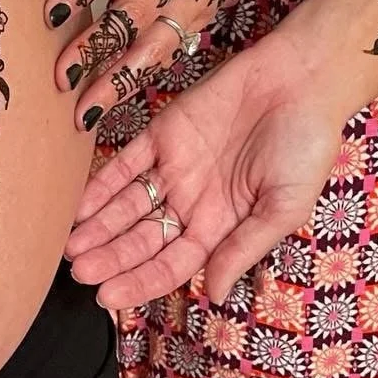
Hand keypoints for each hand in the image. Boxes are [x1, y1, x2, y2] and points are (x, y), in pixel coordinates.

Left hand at [43, 0, 276, 129]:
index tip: (51, 15)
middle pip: (130, 14)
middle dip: (95, 49)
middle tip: (60, 79)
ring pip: (152, 45)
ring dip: (119, 80)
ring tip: (86, 114)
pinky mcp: (203, 12)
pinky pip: (171, 51)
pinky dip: (144, 78)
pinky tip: (116, 103)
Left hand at [63, 26, 342, 308]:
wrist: (304, 78)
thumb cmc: (308, 145)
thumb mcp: (285, 207)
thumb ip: (244, 248)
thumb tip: (214, 295)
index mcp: (221, 225)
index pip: (170, 264)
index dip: (139, 282)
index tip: (106, 298)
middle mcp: (192, 202)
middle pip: (141, 240)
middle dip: (109, 258)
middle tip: (79, 273)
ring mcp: (174, 168)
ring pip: (126, 206)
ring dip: (97, 228)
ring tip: (69, 247)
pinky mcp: (162, 134)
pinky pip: (124, 164)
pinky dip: (99, 186)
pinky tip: (78, 208)